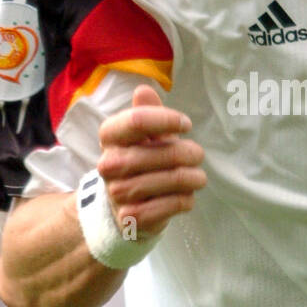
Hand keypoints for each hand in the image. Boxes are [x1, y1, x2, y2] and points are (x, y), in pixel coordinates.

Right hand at [97, 84, 206, 235]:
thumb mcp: (142, 136)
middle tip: (197, 155)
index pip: (138, 120)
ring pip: (174, 179)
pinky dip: (187, 198)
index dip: (169, 120)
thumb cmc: (140, 163)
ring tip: (197, 177)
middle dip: (190, 153)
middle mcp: (109, 164)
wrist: (123, 209)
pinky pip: (174, 203)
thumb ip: (146, 112)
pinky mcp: (132, 216)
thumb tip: (143, 90)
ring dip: (194, 177)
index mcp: (110, 136)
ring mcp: (118, 192)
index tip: (187, 124)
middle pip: (165, 152)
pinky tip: (186, 196)